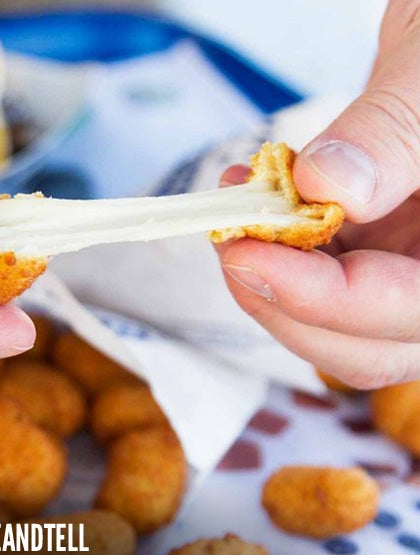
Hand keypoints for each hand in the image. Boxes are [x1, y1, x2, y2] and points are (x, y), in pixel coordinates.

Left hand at [216, 0, 419, 388]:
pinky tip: (254, 202)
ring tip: (236, 209)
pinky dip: (276, 254)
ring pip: (332, 326)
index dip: (321, 299)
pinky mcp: (374, 254)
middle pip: (363, 346)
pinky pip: (318, 281)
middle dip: (281, 302)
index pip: (406, 313)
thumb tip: (327, 186)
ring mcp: (407, 271)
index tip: (246, 254)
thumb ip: (395, 132)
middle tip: (229, 240)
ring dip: (268, 280)